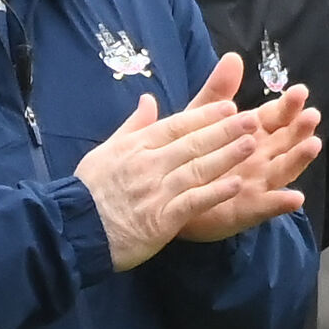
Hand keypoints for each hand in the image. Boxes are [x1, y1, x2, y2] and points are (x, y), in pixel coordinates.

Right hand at [75, 54, 263, 271]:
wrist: (75, 228)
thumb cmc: (88, 190)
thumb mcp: (105, 150)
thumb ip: (131, 126)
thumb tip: (148, 100)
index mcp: (136, 146)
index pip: (176, 125)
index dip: (205, 116)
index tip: (229, 106)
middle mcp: (149, 164)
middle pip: (193, 143)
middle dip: (225, 130)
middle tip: (253, 118)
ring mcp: (156, 191)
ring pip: (198, 168)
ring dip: (227, 155)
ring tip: (252, 144)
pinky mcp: (161, 219)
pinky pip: (193, 202)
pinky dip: (215, 192)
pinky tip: (237, 184)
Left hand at [178, 79, 321, 242]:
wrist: (166, 192)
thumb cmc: (186, 152)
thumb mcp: (200, 117)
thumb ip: (218, 90)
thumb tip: (233, 56)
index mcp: (251, 134)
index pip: (274, 117)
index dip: (287, 105)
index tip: (299, 91)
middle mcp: (260, 158)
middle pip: (285, 141)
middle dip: (299, 128)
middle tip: (311, 115)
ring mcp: (257, 184)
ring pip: (283, 170)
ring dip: (298, 159)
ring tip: (312, 145)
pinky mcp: (247, 209)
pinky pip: (267, 206)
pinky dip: (281, 202)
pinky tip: (295, 197)